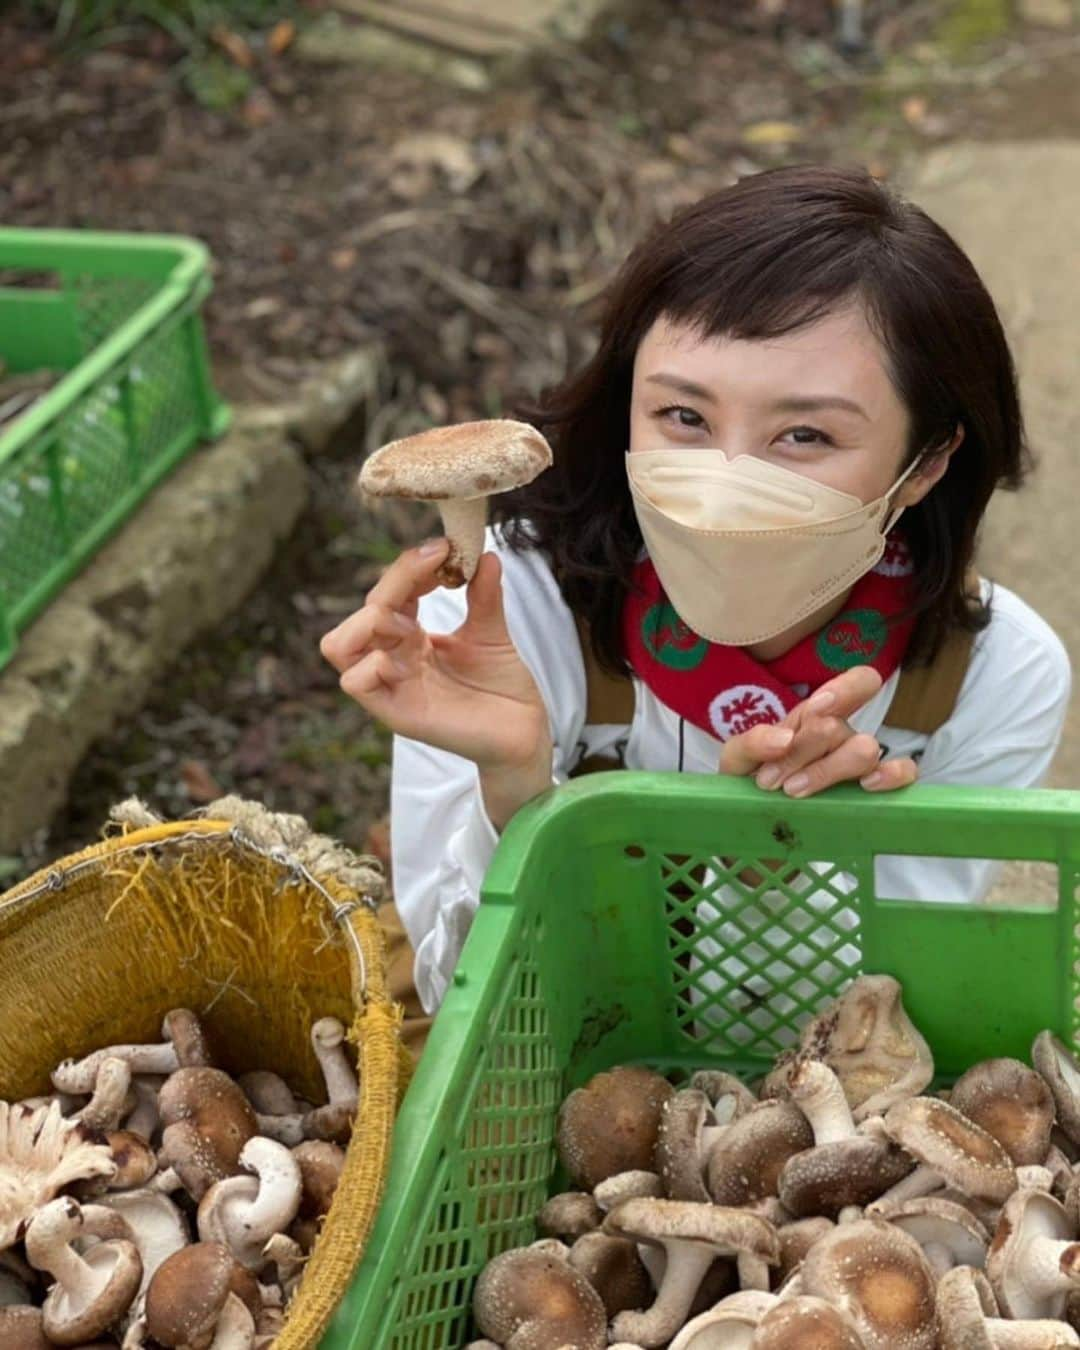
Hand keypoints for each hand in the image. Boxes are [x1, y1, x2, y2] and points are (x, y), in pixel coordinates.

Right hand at [320, 540, 552, 825]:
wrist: (523, 732)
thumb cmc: (502, 687)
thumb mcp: (492, 632)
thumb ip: (483, 595)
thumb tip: (485, 553)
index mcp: (410, 638)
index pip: (387, 594)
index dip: (408, 567)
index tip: (444, 549)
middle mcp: (393, 659)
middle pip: (361, 613)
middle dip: (393, 584)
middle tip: (435, 575)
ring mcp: (392, 686)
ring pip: (339, 645)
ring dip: (370, 621)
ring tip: (412, 621)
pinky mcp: (396, 713)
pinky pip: (355, 683)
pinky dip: (373, 662)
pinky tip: (409, 655)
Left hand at [719, 666, 918, 798]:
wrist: (752, 823)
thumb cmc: (751, 782)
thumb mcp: (737, 759)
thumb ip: (752, 742)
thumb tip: (785, 738)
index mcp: (815, 717)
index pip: (854, 684)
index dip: (844, 691)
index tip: (816, 711)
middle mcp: (842, 736)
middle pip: (838, 727)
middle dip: (801, 752)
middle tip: (771, 780)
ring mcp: (859, 764)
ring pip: (864, 750)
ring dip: (825, 770)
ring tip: (793, 791)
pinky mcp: (871, 793)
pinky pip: (902, 775)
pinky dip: (892, 776)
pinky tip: (867, 786)